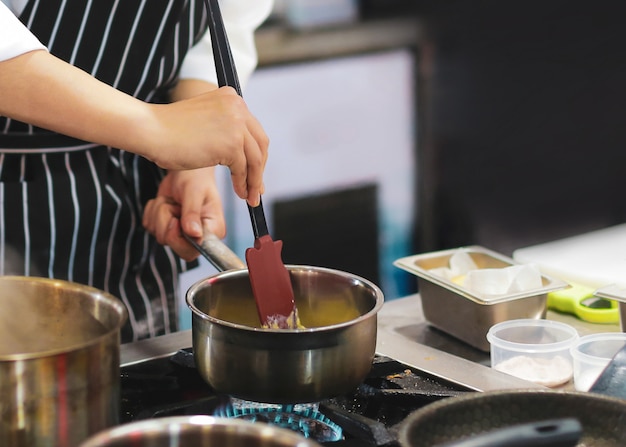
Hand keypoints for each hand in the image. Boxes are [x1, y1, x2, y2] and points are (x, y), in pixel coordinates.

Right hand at [142, 87, 267, 206]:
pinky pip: (243, 169)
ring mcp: (236, 124)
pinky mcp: (231, 143)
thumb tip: (243, 156)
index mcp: (232, 97)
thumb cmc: (169, 130)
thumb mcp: (204, 121)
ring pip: (254, 158)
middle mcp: (237, 107)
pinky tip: (239, 193)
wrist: (150, 130)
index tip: (256, 170)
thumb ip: (224, 129)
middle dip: (259, 168)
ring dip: (253, 180)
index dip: (257, 153)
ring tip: (249, 196)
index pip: (254, 129)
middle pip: (260, 143)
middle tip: (257, 188)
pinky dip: (242, 183)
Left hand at [142, 167, 225, 260]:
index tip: (176, 220)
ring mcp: (182, 234)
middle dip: (166, 223)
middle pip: (173, 245)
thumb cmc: (196, 177)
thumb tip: (193, 234)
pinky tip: (165, 202)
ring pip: (159, 235)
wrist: (185, 170)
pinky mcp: (167, 228)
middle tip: (173, 206)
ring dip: (159, 214)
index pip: (194, 250)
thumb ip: (192, 213)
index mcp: (212, 230)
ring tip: (171, 201)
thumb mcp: (194, 192)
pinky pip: (150, 227)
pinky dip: (152, 213)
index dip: (179, 239)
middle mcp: (199, 236)